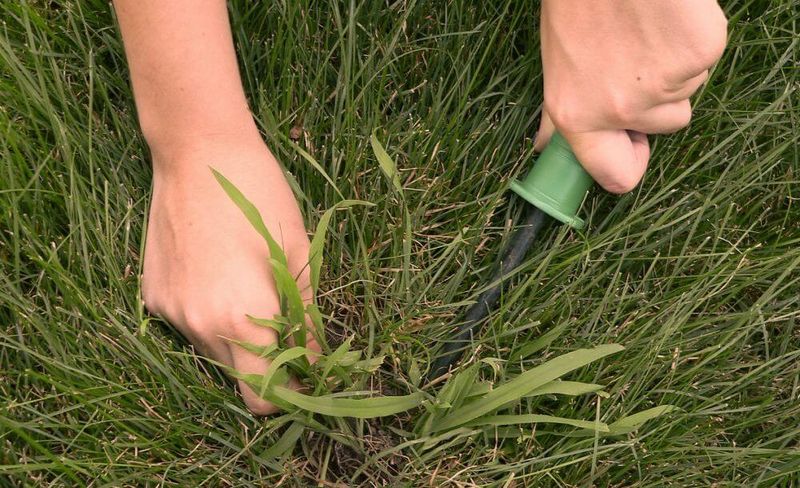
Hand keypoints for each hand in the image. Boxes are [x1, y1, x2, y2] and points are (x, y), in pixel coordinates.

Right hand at [142, 134, 316, 414]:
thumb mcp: (298, 254)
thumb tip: (317, 360)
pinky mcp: (152, 295)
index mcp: (242, 319)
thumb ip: (307, 317)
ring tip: (251, 290)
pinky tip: (218, 274)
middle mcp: (200, 326)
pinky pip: (188, 324)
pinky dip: (209, 315)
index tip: (307, 374)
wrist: (196, 151)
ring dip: (237, 339)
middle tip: (287, 330)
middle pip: (238, 378)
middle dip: (267, 365)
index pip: (263, 398)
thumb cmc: (260, 196)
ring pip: (212, 352)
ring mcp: (170, 312)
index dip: (290, 394)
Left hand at [535, 0, 726, 192]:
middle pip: (666, 125)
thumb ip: (559, 111)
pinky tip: (666, 18)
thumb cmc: (578, 5)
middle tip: (635, 58)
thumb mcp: (557, 63)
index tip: (631, 145)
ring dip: (674, 66)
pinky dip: (693, 40)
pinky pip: (705, 59)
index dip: (628, 163)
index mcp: (577, 115)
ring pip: (687, 90)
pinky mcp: (698, 54)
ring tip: (645, 29)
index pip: (616, 176)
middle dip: (657, 99)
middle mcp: (620, 109)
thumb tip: (545, 144)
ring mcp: (664, 84)